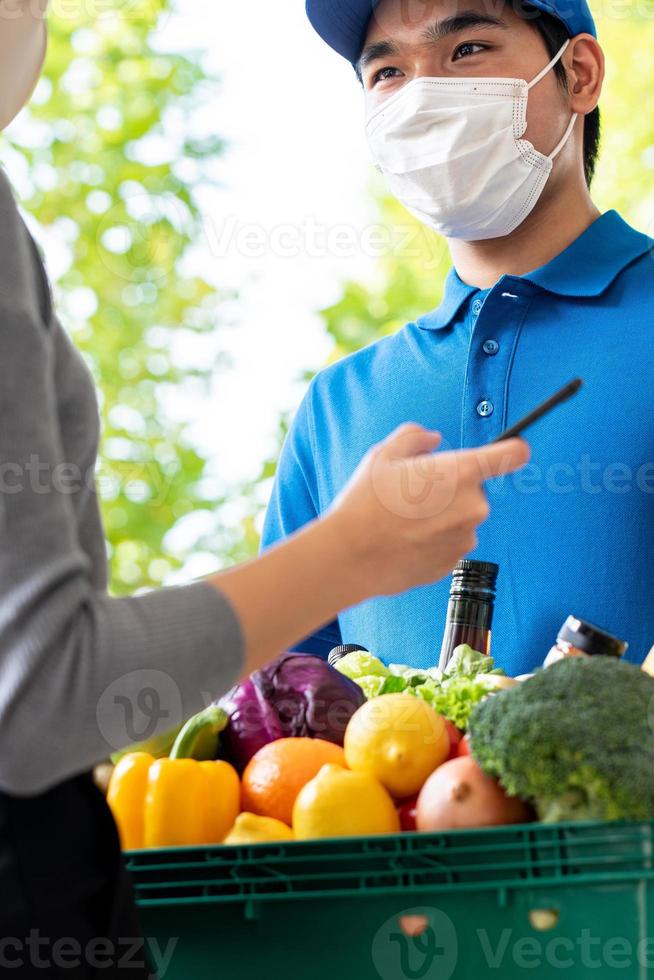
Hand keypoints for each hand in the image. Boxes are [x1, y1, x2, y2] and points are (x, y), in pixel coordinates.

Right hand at [327, 423, 529, 598]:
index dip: (512, 450)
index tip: (507, 451)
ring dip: (442, 515)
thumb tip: (433, 440)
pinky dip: (434, 539)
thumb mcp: (383, 454)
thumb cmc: (365, 504)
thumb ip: (416, 437)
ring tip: (404, 518)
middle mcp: (473, 506)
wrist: (350, 556)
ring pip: (461, 517)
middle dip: (450, 487)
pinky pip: (451, 541)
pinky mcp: (455, 562)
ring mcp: (466, 537)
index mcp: (461, 472)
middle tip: (413, 492)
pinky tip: (405, 538)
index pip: (513, 454)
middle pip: (474, 488)